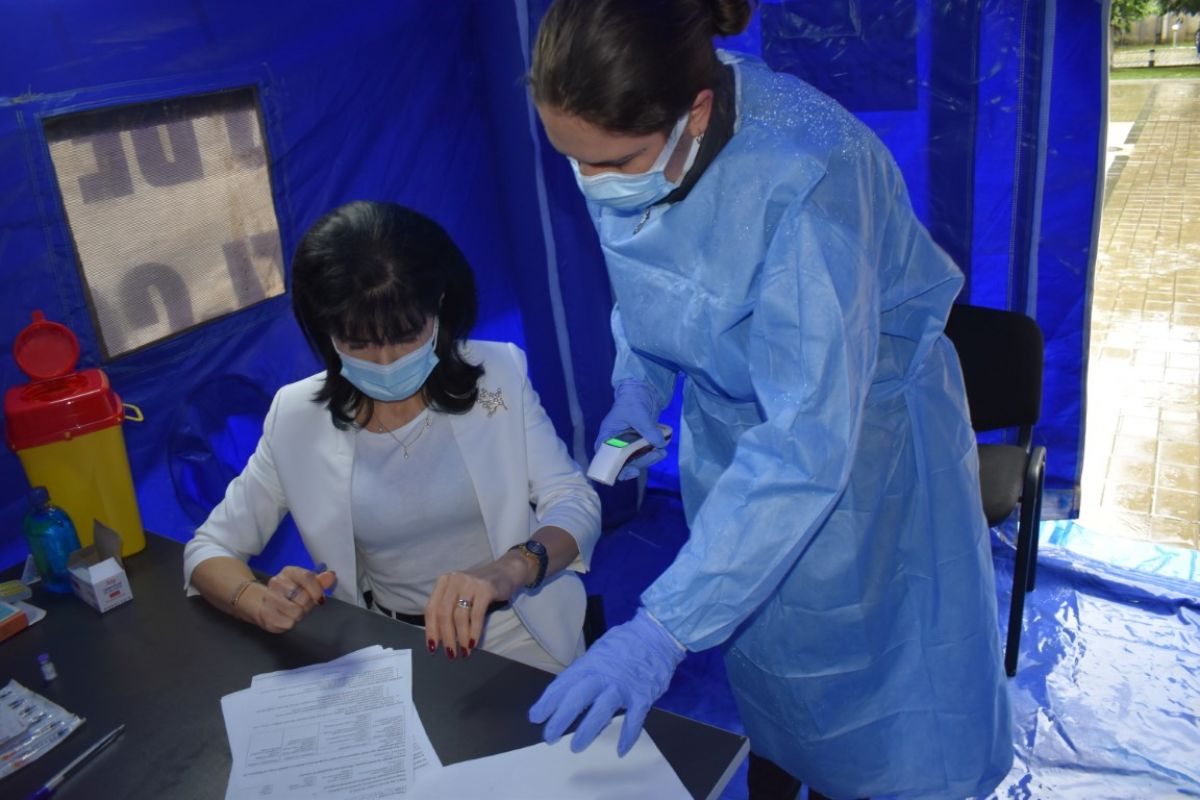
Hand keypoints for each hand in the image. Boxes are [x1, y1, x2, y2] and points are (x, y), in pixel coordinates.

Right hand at [241, 566, 335, 632]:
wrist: (265, 604)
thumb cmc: (291, 594)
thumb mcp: (306, 585)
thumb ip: (320, 581)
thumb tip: (331, 576)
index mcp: (289, 572)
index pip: (307, 577)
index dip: (316, 589)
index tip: (319, 597)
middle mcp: (276, 582)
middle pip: (302, 596)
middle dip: (306, 604)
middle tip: (302, 605)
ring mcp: (268, 598)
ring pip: (295, 611)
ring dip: (298, 615)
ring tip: (293, 611)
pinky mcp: (265, 614)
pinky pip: (287, 623)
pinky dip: (289, 623)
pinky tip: (285, 617)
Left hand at [425, 554, 526, 659]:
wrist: (506, 572)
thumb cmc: (480, 588)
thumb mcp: (460, 593)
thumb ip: (449, 608)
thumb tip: (440, 638)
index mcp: (443, 582)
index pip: (431, 608)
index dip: (431, 630)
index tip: (433, 647)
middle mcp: (454, 580)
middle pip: (444, 613)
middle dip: (446, 637)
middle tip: (450, 654)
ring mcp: (470, 583)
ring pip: (459, 615)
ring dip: (461, 637)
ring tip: (464, 651)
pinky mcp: (485, 588)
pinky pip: (476, 615)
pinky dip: (474, 631)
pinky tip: (473, 643)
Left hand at [529, 608, 685, 755]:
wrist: (658, 634)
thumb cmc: (626, 641)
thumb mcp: (600, 651)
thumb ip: (588, 673)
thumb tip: (574, 696)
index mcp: (591, 663)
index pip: (564, 683)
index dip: (548, 701)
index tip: (535, 717)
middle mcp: (604, 676)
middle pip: (577, 698)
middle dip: (561, 718)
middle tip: (549, 737)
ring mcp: (623, 687)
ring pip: (602, 711)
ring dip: (587, 731)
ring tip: (575, 747)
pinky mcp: (642, 696)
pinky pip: (634, 720)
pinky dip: (628, 736)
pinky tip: (620, 750)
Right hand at [595, 381, 666, 480]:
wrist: (642, 391)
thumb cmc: (633, 400)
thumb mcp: (639, 414)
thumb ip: (648, 430)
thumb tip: (659, 444)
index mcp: (608, 436)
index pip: (605, 458)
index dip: (615, 469)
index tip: (632, 471)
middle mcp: (616, 443)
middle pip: (624, 462)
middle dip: (640, 462)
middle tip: (656, 455)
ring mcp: (628, 444)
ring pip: (636, 460)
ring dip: (649, 459)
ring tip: (662, 452)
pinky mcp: (639, 442)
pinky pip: (645, 454)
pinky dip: (653, 453)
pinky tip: (662, 448)